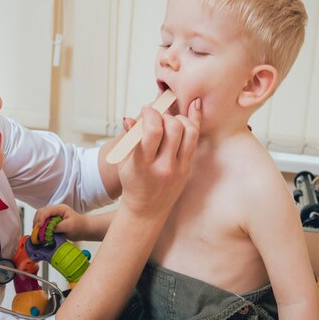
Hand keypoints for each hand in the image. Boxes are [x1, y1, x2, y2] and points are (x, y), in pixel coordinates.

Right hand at [32, 204, 88, 241]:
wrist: (84, 230)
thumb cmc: (79, 226)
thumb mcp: (69, 226)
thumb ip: (57, 227)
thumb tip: (46, 230)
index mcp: (60, 208)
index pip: (46, 211)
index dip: (41, 218)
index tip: (40, 227)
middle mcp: (55, 211)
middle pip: (40, 212)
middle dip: (36, 221)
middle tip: (36, 231)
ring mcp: (53, 216)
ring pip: (40, 217)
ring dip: (37, 225)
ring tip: (37, 233)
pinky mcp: (52, 222)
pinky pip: (43, 223)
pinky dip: (40, 228)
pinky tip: (40, 234)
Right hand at [119, 97, 199, 218]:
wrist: (147, 210)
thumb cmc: (133, 183)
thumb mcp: (123, 162)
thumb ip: (128, 140)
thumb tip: (129, 119)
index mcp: (143, 165)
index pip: (153, 131)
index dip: (150, 114)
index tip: (146, 110)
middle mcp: (164, 166)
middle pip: (174, 128)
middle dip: (165, 115)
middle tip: (158, 117)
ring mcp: (179, 168)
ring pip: (190, 132)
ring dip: (180, 119)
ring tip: (170, 121)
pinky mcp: (189, 167)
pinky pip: (195, 140)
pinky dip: (194, 122)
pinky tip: (192, 109)